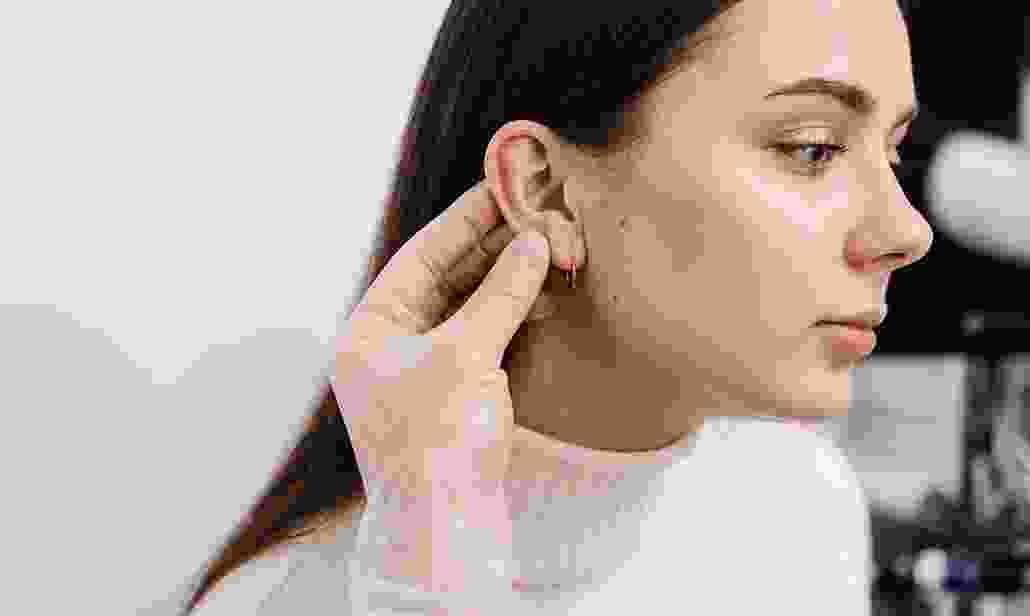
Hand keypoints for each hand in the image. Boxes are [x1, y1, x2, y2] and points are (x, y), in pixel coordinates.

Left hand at [332, 180, 550, 589]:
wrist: (446, 530)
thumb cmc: (438, 443)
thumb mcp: (468, 354)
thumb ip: (500, 293)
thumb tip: (531, 242)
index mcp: (369, 330)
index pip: (420, 257)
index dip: (464, 221)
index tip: (501, 190)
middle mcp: (389, 346)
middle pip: (445, 280)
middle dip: (492, 250)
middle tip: (537, 216)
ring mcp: (420, 372)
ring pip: (467, 309)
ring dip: (506, 282)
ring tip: (548, 249)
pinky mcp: (452, 397)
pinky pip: (481, 340)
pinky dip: (510, 318)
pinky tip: (541, 297)